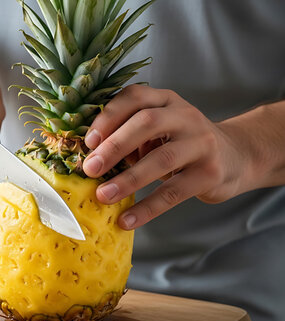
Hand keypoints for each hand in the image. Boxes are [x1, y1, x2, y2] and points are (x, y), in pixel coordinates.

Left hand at [82, 84, 245, 229]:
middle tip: (90, 169)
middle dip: (114, 146)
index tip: (88, 141)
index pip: (135, 97)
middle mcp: (185, 116)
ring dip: (128, 179)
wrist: (236, 157)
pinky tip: (127, 220)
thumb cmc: (180, 144)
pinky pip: (175, 192)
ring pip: (162, 158)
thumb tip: (88, 159)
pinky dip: (148, 208)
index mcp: (165, 100)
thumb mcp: (157, 131)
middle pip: (146, 122)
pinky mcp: (211, 173)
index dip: (109, 116)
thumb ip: (128, 136)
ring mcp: (201, 143)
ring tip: (103, 196)